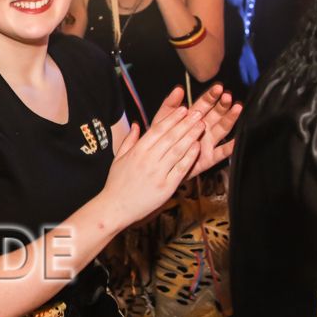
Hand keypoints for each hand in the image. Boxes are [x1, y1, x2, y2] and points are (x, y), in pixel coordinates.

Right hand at [101, 105, 204, 225]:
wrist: (115, 207)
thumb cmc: (116, 184)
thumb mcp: (118, 159)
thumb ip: (129, 140)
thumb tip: (135, 125)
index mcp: (136, 151)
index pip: (157, 130)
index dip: (171, 118)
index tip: (182, 109)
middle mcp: (147, 159)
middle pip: (170, 137)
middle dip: (185, 123)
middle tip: (197, 112)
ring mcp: (158, 172)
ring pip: (177, 150)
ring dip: (191, 136)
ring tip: (201, 125)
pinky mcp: (166, 186)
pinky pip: (181, 168)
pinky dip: (190, 156)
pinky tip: (197, 147)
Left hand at [150, 85, 240, 178]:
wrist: (157, 163)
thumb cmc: (161, 139)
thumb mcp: (162, 120)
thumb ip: (170, 104)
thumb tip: (178, 88)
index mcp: (191, 118)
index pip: (204, 104)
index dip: (211, 96)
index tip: (218, 87)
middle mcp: (202, 129)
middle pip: (216, 115)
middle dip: (222, 105)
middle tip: (228, 96)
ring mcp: (207, 143)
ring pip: (222, 129)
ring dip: (229, 119)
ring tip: (237, 108)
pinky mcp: (209, 158)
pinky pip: (222, 152)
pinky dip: (231, 146)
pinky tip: (238, 139)